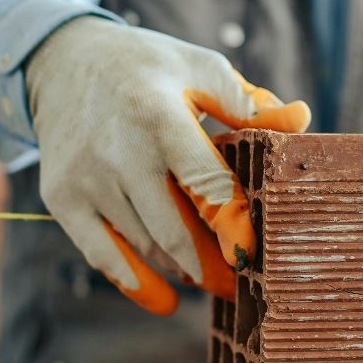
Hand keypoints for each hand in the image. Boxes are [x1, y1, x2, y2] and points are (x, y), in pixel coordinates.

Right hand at [26, 16, 310, 314]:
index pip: (204, 182)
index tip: (251, 255)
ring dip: (183, 269)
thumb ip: (249, 105)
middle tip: (240, 283)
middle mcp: (119, 152)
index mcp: (159, 116)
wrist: (62, 62)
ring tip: (209, 275)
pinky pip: (103, 257)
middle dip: (212, 265)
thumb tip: (301, 120)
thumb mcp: (200, 70)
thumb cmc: (148, 69)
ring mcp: (86, 179)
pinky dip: (137, 285)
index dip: (231, 224)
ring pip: (145, 246)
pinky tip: (167, 300)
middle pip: (174, 230)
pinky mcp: (61, 199)